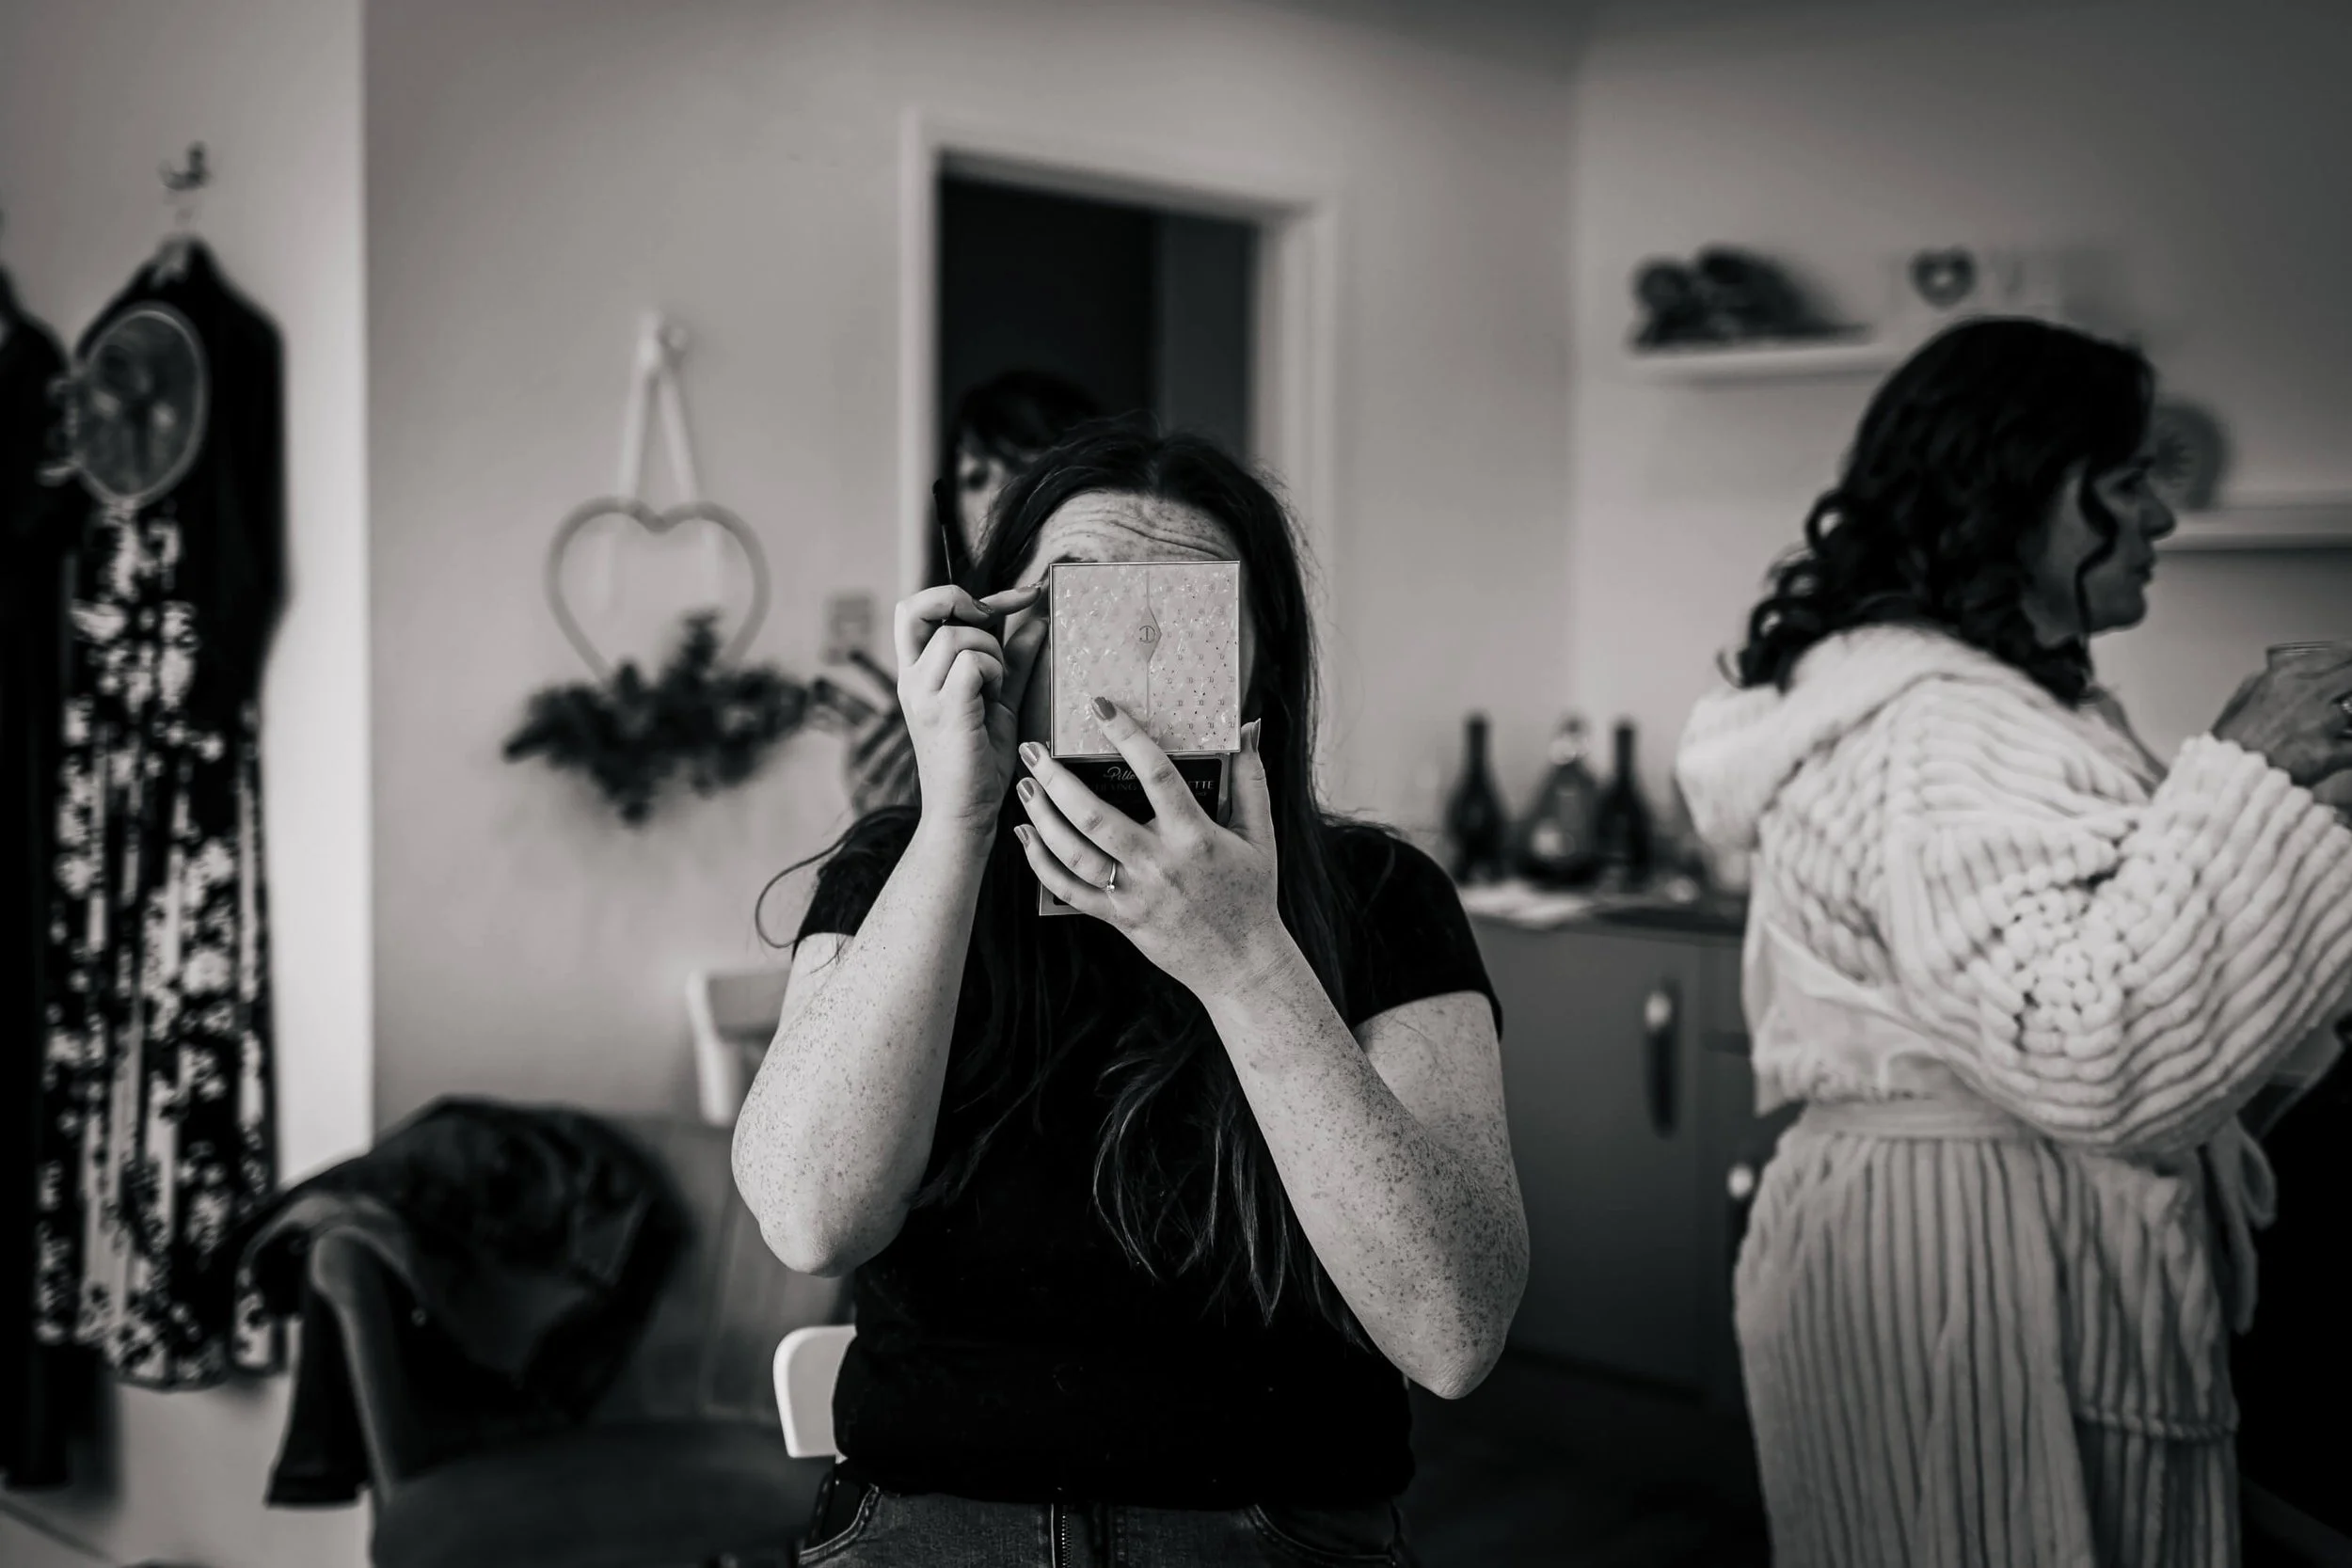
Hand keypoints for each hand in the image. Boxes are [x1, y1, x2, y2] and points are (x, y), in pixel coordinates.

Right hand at [893, 583, 1046, 839]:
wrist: (965, 814)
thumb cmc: (979, 763)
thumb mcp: (999, 700)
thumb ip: (1014, 660)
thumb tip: (1037, 620)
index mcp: (918, 673)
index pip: (922, 608)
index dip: (971, 593)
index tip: (1023, 596)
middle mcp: (912, 679)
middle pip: (915, 606)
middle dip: (959, 599)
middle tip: (992, 619)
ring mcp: (922, 694)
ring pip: (957, 635)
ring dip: (990, 651)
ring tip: (995, 688)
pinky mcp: (943, 710)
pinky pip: (970, 662)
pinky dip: (992, 671)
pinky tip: (993, 699)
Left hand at [1011, 701, 1287, 997]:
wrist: (1241, 964)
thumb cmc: (1251, 894)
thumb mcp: (1260, 834)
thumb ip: (1251, 778)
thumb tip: (1249, 727)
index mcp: (1194, 836)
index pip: (1157, 775)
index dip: (1127, 736)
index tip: (1101, 706)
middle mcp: (1158, 864)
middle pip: (1095, 816)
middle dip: (1057, 780)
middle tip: (1032, 749)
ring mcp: (1133, 894)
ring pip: (1074, 853)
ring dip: (1043, 817)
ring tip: (1024, 785)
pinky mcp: (1118, 918)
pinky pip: (1070, 891)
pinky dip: (1041, 864)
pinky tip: (1025, 837)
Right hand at [2213, 645, 2351, 788]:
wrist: (2228, 782)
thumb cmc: (2232, 743)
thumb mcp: (2240, 699)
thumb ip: (2265, 680)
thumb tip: (2282, 672)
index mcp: (2285, 676)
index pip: (2337, 655)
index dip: (2350, 658)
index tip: (2351, 662)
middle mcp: (2307, 693)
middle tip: (2348, 692)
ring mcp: (2321, 722)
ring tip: (2343, 719)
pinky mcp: (2330, 752)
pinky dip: (2351, 744)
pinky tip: (2344, 746)